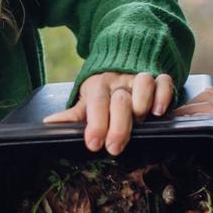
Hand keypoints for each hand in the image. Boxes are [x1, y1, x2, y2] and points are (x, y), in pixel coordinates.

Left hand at [44, 71, 174, 155]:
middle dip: (117, 126)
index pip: (96, 103)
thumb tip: (48, 124)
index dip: (95, 124)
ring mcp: (139, 79)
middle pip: (119, 100)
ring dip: (142, 102)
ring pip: (143, 83)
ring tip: (140, 120)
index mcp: (97, 86)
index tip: (92, 144)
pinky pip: (164, 80)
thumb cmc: (102, 92)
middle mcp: (118, 81)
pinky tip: (159, 111)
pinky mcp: (158, 78)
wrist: (121, 64)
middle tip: (114, 148)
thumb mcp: (86, 102)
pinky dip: (163, 94)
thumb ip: (73, 115)